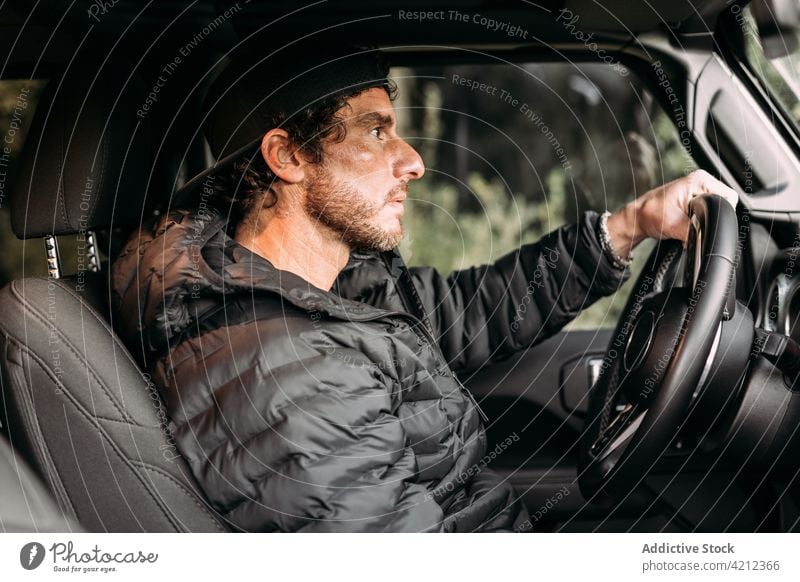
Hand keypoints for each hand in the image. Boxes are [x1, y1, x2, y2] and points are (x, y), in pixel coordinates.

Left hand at [606, 169, 738, 258]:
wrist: (637, 218)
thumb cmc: (649, 215)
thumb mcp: (674, 226)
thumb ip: (694, 232)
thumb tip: (704, 241)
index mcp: (699, 180)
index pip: (729, 197)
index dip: (722, 214)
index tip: (710, 224)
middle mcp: (701, 181)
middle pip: (724, 204)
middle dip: (713, 219)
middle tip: (696, 226)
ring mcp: (698, 189)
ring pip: (716, 209)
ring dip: (706, 221)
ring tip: (690, 224)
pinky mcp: (695, 198)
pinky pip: (708, 210)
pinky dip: (701, 220)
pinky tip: (689, 224)